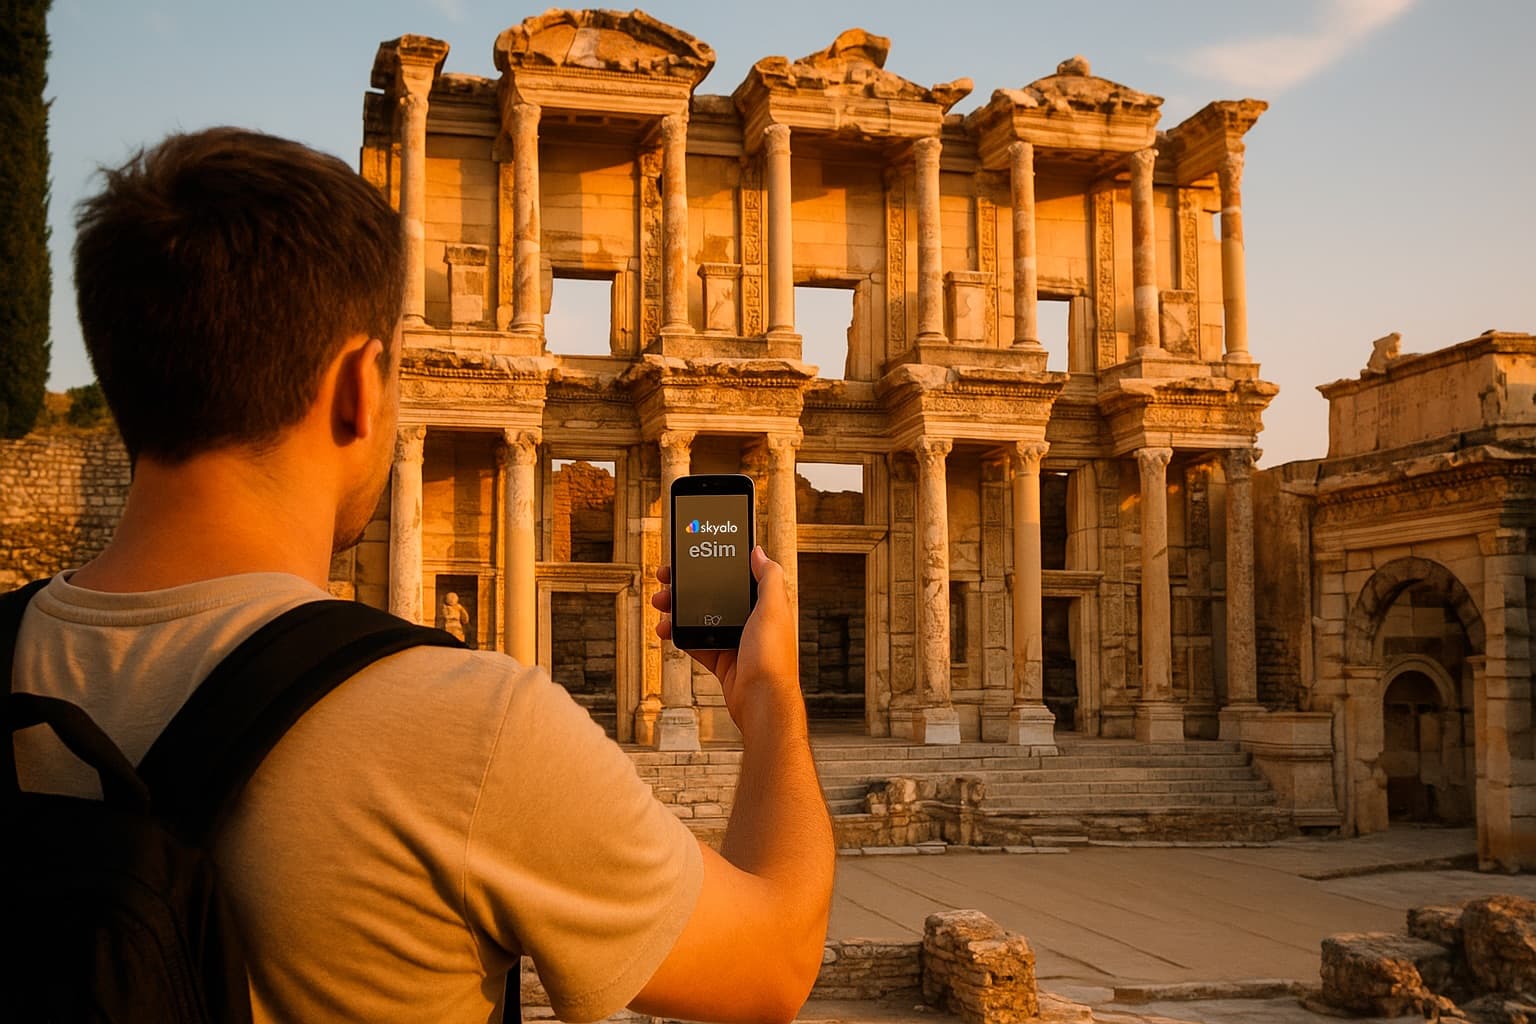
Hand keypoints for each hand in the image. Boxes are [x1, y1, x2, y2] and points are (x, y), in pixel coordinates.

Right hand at [652, 547, 802, 740]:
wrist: (761, 700)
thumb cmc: (772, 657)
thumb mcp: (773, 608)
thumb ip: (768, 577)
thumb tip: (758, 552)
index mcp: (765, 605)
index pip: (738, 577)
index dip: (717, 566)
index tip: (696, 558)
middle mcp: (751, 621)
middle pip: (715, 596)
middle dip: (690, 587)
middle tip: (668, 579)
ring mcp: (735, 641)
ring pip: (701, 618)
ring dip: (679, 609)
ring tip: (661, 603)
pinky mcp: (721, 660)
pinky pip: (696, 642)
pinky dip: (679, 635)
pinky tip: (666, 629)